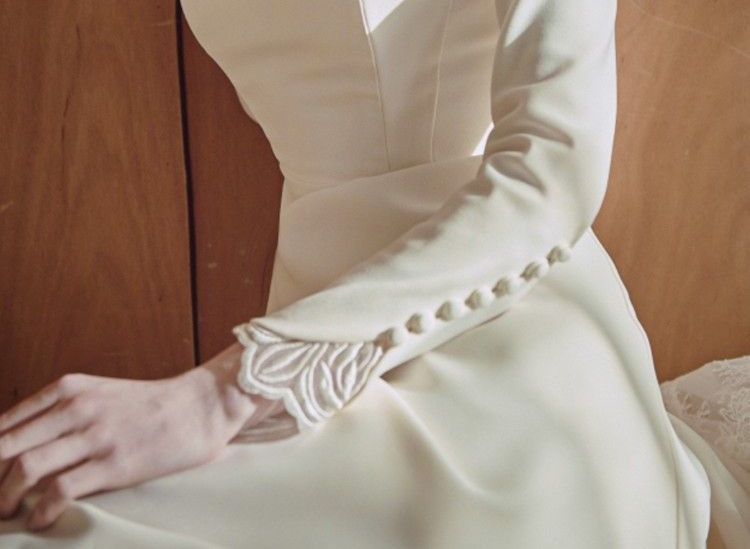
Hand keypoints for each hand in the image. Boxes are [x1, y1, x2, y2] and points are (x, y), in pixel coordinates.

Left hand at [0, 341, 272, 530]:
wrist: (199, 407)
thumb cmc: (151, 404)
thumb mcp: (101, 393)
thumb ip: (63, 411)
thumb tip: (23, 444)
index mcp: (69, 389)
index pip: (5, 423)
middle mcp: (76, 409)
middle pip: (5, 447)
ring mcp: (95, 436)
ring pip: (24, 469)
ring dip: (5, 498)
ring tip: (6, 513)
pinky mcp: (114, 464)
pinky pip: (61, 490)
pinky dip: (41, 511)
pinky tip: (40, 520)